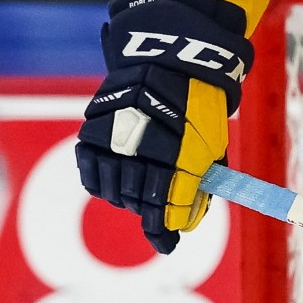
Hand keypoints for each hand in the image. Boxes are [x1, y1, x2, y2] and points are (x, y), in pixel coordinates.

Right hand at [74, 0, 252, 252]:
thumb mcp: (211, 143)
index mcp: (182, 156)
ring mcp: (117, 141)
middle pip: (140, 202)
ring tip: (138, 189)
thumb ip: (200, 182)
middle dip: (152, 211)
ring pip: (115, 191)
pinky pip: (91, 171)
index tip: (169, 243)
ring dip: (127, 197)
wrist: (172, 58)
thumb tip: (188, 220)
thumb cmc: (198, 106)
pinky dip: (101, 181)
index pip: (169, 208)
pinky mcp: (95, 130)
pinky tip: (112, 180)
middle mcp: (145, 151)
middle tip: (158, 209)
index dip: (167, 229)